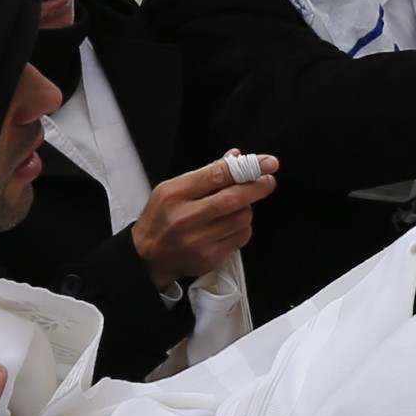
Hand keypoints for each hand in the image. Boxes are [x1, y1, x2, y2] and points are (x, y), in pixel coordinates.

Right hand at [131, 153, 272, 285]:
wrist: (147, 258)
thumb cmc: (161, 218)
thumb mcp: (172, 189)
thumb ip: (205, 173)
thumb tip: (236, 156)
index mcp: (174, 194)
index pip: (216, 175)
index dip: (247, 167)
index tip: (267, 162)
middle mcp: (185, 218)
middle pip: (233, 198)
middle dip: (258, 186)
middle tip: (268, 180)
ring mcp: (198, 241)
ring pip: (241, 218)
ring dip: (246, 209)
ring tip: (236, 207)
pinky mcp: (209, 258)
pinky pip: (241, 237)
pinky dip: (242, 227)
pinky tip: (230, 225)